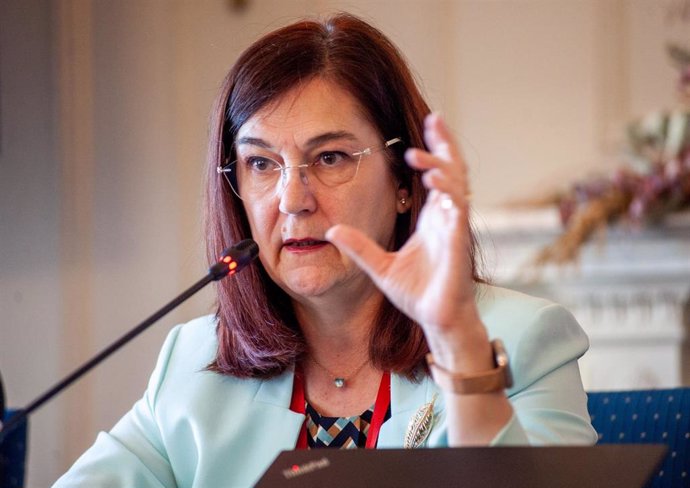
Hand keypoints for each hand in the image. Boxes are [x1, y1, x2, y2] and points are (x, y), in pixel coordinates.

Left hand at [326, 113, 485, 353]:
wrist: (435, 320)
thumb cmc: (417, 294)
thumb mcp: (379, 266)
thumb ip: (358, 246)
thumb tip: (330, 230)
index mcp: (432, 219)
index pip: (436, 174)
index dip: (433, 150)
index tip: (425, 126)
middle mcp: (447, 218)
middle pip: (453, 171)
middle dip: (444, 145)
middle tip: (434, 118)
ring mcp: (455, 230)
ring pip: (457, 187)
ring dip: (442, 167)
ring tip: (419, 155)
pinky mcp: (459, 245)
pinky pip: (457, 213)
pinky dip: (449, 195)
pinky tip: (436, 182)